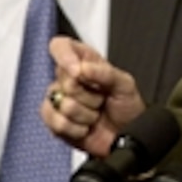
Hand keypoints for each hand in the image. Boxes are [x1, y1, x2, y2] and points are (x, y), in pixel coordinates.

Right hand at [41, 37, 145, 156]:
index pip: (60, 46)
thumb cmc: (126, 105)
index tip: (78, 72)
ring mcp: (59, 100)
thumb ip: (104, 73)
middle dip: (88, 95)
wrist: (126, 135)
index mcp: (83, 60)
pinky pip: (57, 123)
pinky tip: (86, 128)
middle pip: (65, 80)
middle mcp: (67, 78)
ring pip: (63, 104)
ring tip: (95, 114)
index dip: (64, 57)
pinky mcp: (54, 122)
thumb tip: (82, 68)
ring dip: (85, 114)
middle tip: (101, 99)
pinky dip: (76, 129)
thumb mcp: (124, 83)